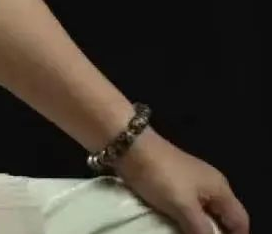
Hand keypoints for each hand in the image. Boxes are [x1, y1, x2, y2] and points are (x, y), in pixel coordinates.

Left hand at [114, 130, 248, 233]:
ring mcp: (190, 182)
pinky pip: (186, 207)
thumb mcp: (184, 207)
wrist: (128, 144)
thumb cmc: (161, 175)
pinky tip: (175, 228)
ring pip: (203, 213)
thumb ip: (202, 231)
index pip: (240, 221)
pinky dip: (184, 219)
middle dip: (214, 233)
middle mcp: (209, 184)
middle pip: (222, 218)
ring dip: (197, 228)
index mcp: (220, 188)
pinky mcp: (171, 181)